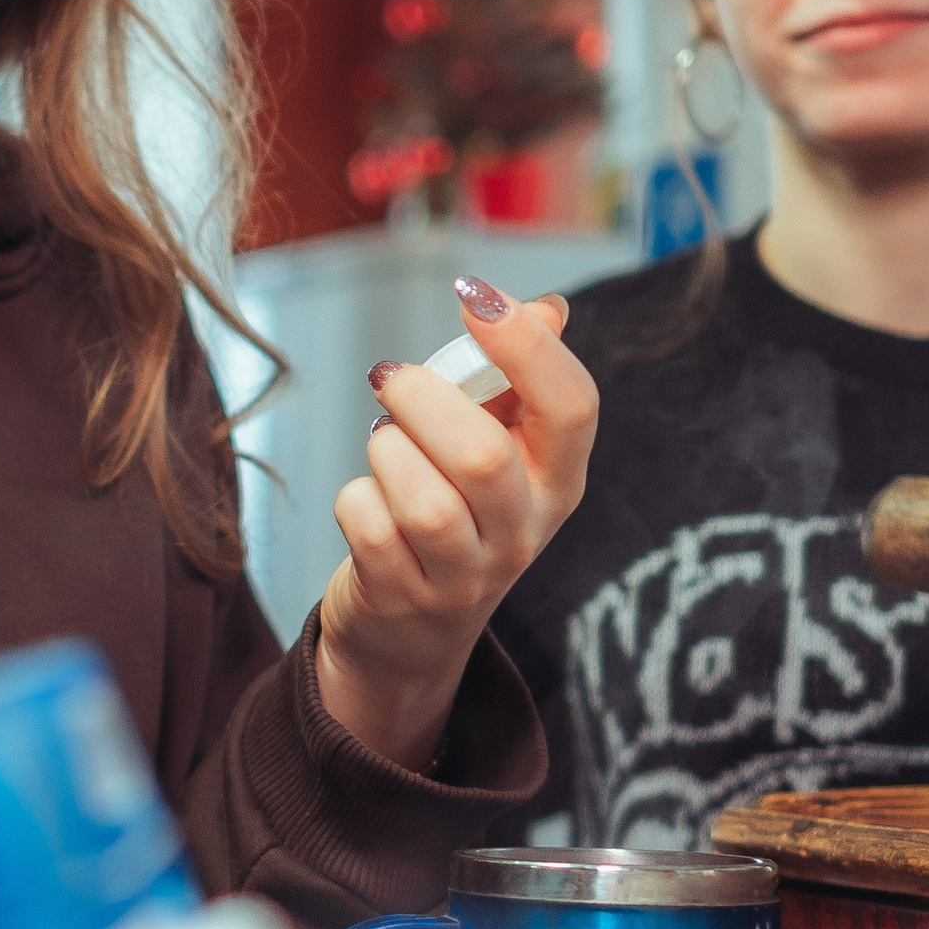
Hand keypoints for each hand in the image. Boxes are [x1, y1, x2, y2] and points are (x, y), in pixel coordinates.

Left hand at [315, 276, 595, 768]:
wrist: (411, 632)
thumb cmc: (457, 512)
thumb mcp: (503, 450)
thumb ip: (520, 378)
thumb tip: (548, 307)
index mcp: (558, 479)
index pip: (573, 407)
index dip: (527, 345)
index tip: (475, 296)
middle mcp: (524, 531)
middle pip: (481, 457)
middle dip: (422, 400)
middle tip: (392, 379)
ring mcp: (466, 576)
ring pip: (420, 499)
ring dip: (385, 451)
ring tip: (385, 449)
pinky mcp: (403, 597)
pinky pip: (368, 524)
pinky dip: (355, 498)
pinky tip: (368, 503)